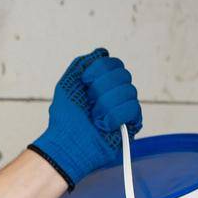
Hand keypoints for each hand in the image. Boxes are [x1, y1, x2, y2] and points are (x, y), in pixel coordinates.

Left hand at [29, 48, 143, 188]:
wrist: (67, 144)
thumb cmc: (64, 120)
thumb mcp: (67, 85)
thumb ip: (82, 64)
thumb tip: (102, 52)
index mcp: (102, 83)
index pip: (113, 63)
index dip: (98, 71)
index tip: (84, 83)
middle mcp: (115, 93)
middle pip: (123, 74)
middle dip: (100, 89)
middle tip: (89, 103)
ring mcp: (124, 108)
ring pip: (129, 91)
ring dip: (105, 105)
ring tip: (94, 118)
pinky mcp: (131, 124)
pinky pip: (133, 108)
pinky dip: (115, 116)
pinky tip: (104, 125)